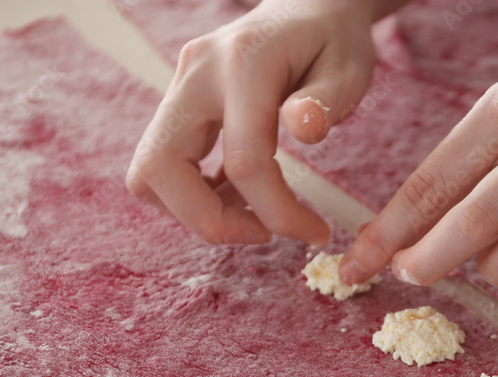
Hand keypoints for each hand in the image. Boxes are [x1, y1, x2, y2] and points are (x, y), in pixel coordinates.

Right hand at [126, 0, 378, 244]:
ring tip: (252, 213)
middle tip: (264, 232)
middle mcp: (197, 73)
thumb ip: (329, 99)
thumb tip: (305, 128)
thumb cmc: (333, 41)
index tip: (313, 233)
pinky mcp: (175, 103)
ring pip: (148, 173)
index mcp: (244, 64)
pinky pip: (160, 165)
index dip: (277, 213)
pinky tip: (239, 194)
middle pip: (159, 168)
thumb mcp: (350, 67)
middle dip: (210, 221)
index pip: (243, 162)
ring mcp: (178, 87)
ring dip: (195, 211)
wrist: (305, 7)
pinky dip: (193, 195)